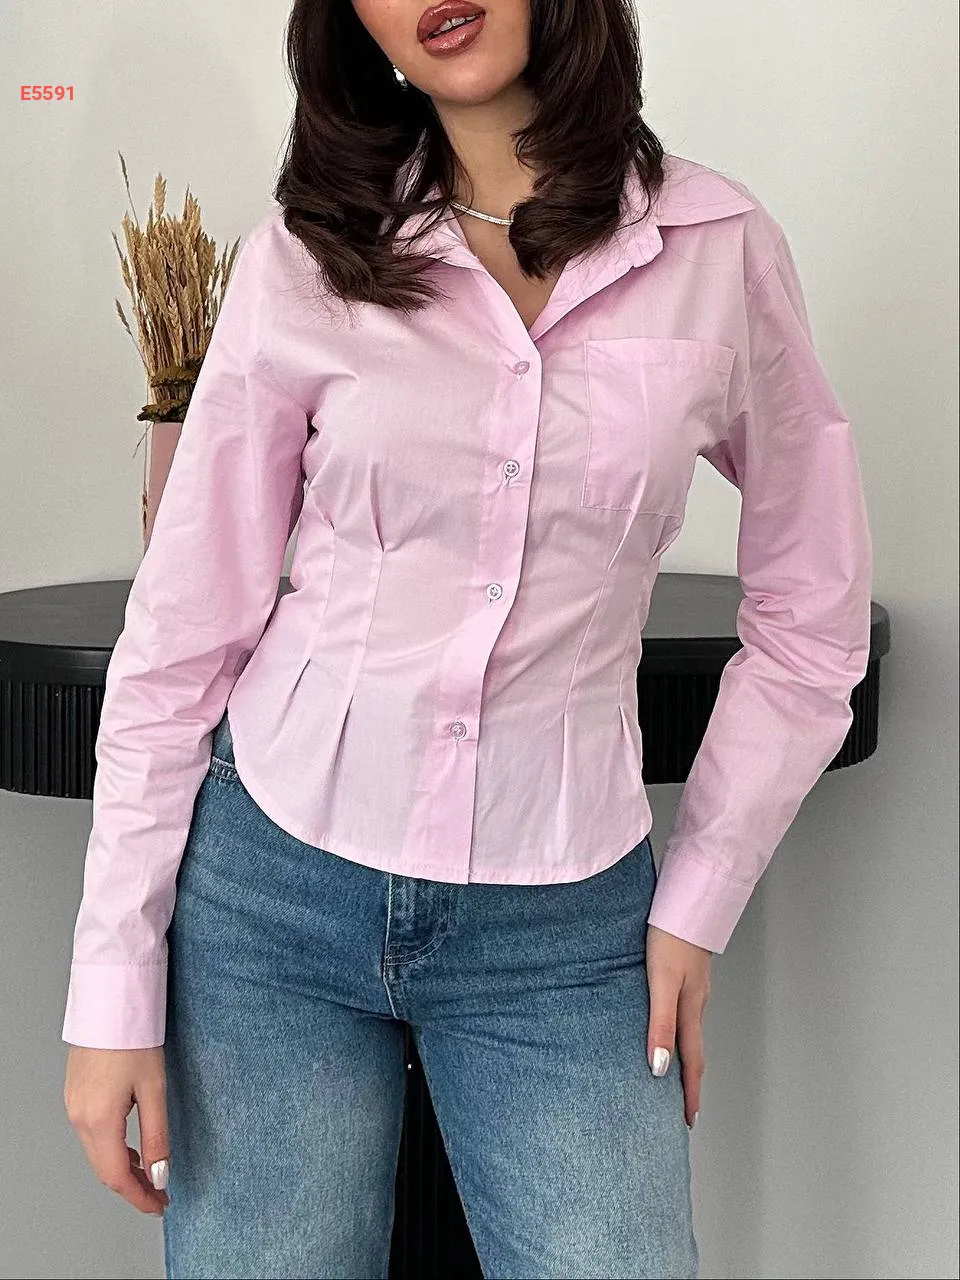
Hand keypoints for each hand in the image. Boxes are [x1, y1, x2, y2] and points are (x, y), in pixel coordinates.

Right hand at [64, 1045, 170, 1215]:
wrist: (111, 1003)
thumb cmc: (133, 1038)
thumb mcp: (154, 1089)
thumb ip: (156, 1135)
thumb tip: (159, 1173)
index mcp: (99, 1119)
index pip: (117, 1176)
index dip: (139, 1196)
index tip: (159, 1206)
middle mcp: (80, 1117)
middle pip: (104, 1169)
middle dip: (131, 1187)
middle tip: (158, 1195)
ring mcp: (74, 1106)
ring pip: (96, 1153)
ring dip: (121, 1168)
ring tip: (149, 1173)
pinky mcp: (75, 1095)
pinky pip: (91, 1135)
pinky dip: (111, 1148)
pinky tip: (129, 1147)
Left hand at [645, 923, 712, 1127]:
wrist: (687, 900)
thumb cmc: (671, 937)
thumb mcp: (662, 983)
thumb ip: (660, 1024)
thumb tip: (660, 1068)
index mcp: (691, 1010)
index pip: (692, 1062)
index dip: (689, 1093)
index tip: (687, 1121)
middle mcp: (695, 1002)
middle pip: (694, 1051)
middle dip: (689, 1082)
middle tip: (684, 1109)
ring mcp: (694, 987)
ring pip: (690, 1030)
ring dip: (685, 1056)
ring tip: (674, 1074)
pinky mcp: (687, 971)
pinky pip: (684, 1010)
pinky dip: (679, 1029)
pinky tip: (668, 1025)